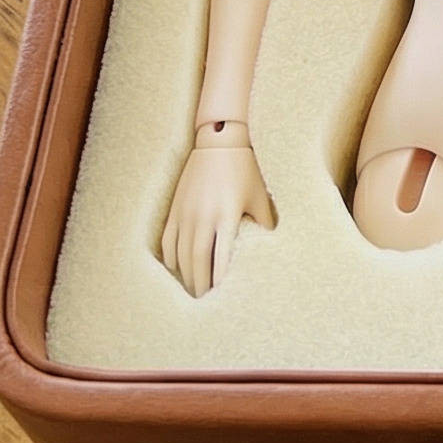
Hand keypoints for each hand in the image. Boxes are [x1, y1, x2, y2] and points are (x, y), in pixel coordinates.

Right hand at [161, 142, 273, 296]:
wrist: (219, 139)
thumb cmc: (245, 167)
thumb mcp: (259, 194)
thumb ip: (264, 222)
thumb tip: (273, 245)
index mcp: (226, 215)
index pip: (220, 259)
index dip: (219, 281)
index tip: (222, 297)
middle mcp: (203, 216)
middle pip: (197, 262)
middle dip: (200, 285)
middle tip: (204, 303)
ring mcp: (185, 213)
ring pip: (181, 255)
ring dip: (186, 276)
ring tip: (193, 291)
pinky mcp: (175, 208)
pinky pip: (168, 241)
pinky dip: (171, 258)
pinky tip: (177, 269)